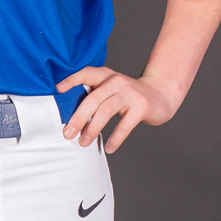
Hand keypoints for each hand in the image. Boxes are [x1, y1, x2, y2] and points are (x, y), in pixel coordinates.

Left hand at [55, 65, 178, 151]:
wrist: (162, 93)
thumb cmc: (129, 95)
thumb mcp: (112, 89)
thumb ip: (95, 94)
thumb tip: (70, 117)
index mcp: (107, 76)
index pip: (87, 73)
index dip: (72, 79)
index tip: (58, 90)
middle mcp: (117, 81)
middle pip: (93, 99)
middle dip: (78, 118)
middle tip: (67, 134)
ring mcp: (130, 93)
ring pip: (106, 111)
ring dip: (92, 129)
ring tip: (83, 142)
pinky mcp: (142, 106)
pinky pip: (125, 125)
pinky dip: (116, 138)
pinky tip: (109, 147)